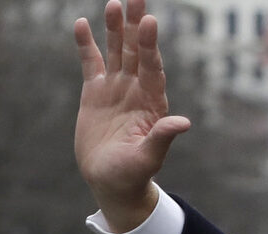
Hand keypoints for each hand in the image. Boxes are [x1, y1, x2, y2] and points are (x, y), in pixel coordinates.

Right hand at [74, 0, 190, 231]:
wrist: (112, 181)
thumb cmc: (133, 174)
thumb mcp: (148, 158)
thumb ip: (162, 138)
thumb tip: (183, 123)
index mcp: (152, 104)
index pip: (152, 68)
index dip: (149, 45)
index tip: (150, 21)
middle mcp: (136, 91)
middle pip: (136, 52)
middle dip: (136, 25)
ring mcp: (116, 90)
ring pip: (116, 52)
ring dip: (115, 28)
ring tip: (114, 3)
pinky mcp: (95, 93)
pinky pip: (91, 63)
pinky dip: (87, 45)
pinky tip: (83, 24)